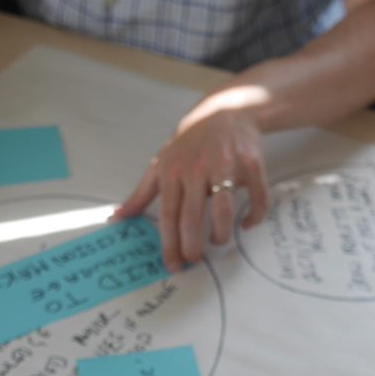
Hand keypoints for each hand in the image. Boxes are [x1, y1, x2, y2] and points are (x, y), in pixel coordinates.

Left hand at [116, 100, 268, 271]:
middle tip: (193, 261)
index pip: (168, 215)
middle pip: (192, 216)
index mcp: (174, 172)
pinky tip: (246, 224)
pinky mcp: (251, 163)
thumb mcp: (160, 164)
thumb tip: (118, 218)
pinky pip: (256, 196)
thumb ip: (141, 194)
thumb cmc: (190, 143)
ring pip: (224, 208)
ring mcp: (225, 166)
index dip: (169, 243)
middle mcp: (197, 169)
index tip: (172, 264)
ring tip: (219, 242)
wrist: (224, 111)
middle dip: (192, 244)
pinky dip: (254, 214)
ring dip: (222, 232)